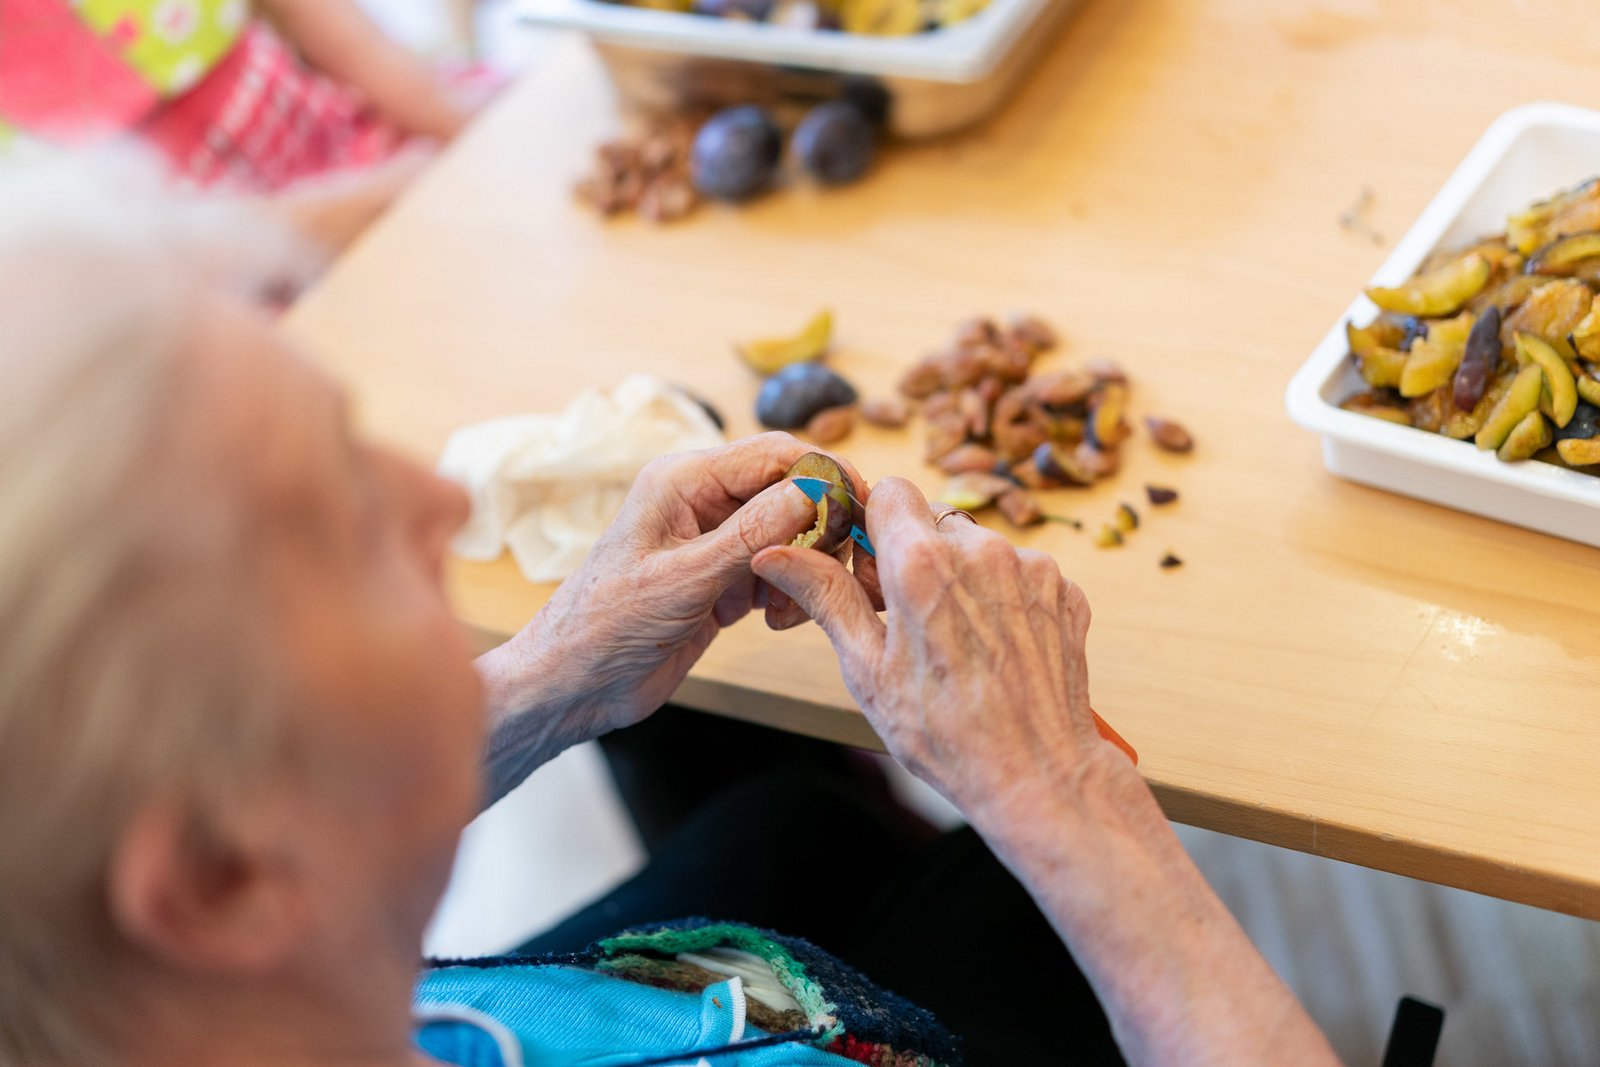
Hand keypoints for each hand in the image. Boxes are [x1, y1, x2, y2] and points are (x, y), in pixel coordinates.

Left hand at [485, 433, 874, 747]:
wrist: (575, 685)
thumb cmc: (605, 625)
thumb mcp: (682, 580)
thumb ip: (748, 535)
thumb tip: (811, 492)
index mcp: (683, 480)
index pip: (774, 454)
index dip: (824, 475)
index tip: (861, 509)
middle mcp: (702, 501)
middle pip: (790, 491)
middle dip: (819, 529)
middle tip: (833, 571)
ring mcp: (714, 541)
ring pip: (791, 534)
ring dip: (805, 566)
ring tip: (786, 608)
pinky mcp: (723, 579)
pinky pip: (778, 570)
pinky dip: (789, 592)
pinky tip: (773, 620)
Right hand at [752, 477, 1114, 821]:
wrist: (1037, 775)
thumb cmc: (947, 735)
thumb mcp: (867, 669)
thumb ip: (824, 596)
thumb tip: (775, 554)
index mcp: (924, 565)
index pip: (889, 491)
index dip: (873, 526)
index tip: (871, 568)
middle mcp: (983, 552)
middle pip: (933, 521)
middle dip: (915, 556)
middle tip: (908, 619)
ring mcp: (1032, 569)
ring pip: (978, 547)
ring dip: (960, 578)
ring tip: (957, 642)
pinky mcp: (1064, 590)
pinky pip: (1019, 572)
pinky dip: (1002, 597)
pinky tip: (994, 647)